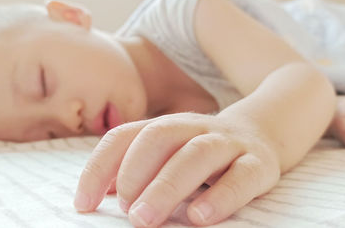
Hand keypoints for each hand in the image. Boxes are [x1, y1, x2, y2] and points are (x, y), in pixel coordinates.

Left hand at [74, 112, 280, 226]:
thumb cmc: (200, 153)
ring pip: (197, 154)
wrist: (260, 134)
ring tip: (144, 218)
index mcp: (165, 126)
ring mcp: (227, 143)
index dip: (99, 168)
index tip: (84, 204)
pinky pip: (241, 176)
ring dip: (166, 186)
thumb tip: (99, 195)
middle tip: (124, 211)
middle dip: (134, 173)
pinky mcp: (258, 163)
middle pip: (159, 138)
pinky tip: (199, 218)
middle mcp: (193, 128)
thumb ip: (135, 169)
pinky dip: (220, 197)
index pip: (123, 137)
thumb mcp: (166, 154)